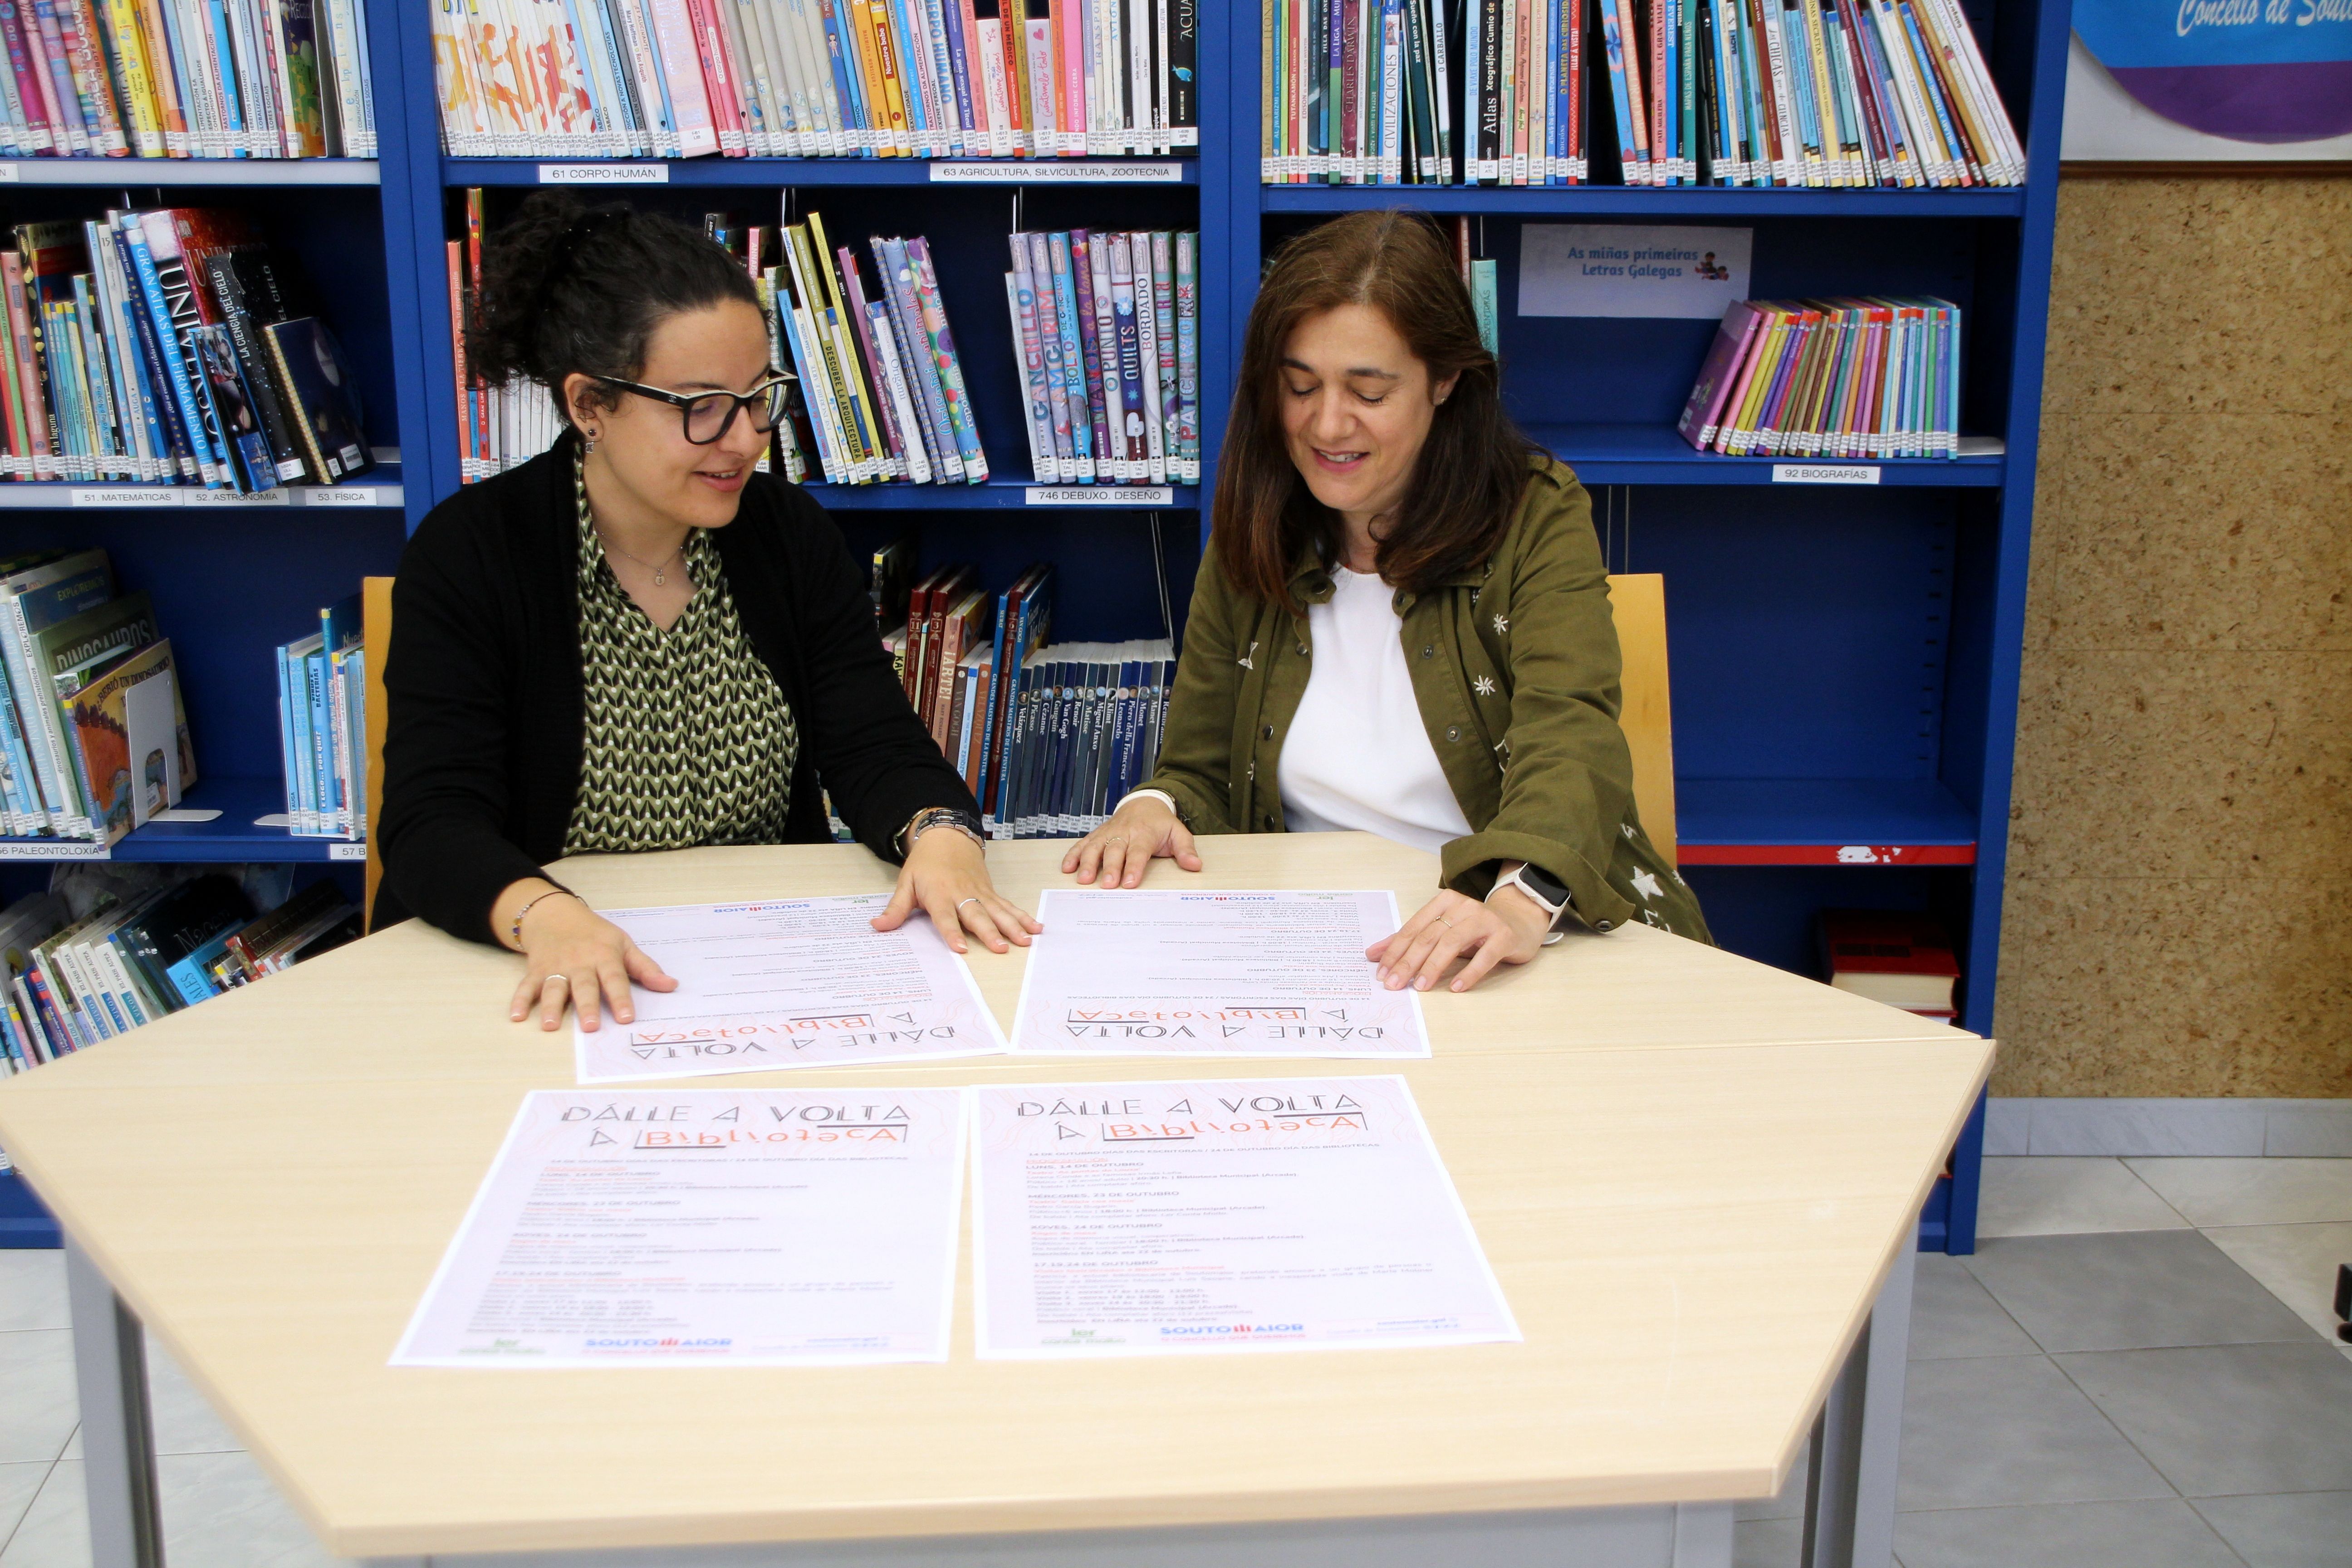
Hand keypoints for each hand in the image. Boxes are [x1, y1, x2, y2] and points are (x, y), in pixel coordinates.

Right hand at [507, 892, 677, 1031]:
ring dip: (551, 1006)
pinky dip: (520, 1000)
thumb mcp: (624, 945)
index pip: (615, 979)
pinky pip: (526, 986)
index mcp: (604, 957)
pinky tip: (517, 1016)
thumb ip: (645, 968)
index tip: (627, 1018)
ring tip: (550, 1025)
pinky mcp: (536, 970)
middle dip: (586, 1006)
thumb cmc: (595, 934)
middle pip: (584, 986)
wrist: (556, 915)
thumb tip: (671, 985)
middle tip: (590, 1027)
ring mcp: (556, 967)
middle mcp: (579, 963)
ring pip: (553, 987)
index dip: (621, 998)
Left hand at [872, 826, 1041, 953]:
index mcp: (939, 894)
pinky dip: (1022, 916)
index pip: (945, 917)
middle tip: (1002, 948)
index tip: (961, 949)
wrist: (947, 837)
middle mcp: (962, 894)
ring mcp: (980, 893)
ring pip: (998, 911)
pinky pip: (1008, 906)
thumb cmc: (925, 864)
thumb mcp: (906, 883)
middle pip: (977, 915)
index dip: (952, 933)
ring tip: (1026, 940)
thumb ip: (896, 908)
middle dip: (990, 932)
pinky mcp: (990, 892)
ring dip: (1013, 926)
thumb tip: (877, 926)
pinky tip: (1035, 928)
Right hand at [1061, 795, 1201, 887]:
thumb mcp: (1178, 833)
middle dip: (1110, 868)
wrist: (1144, 802)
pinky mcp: (1097, 835)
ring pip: (1095, 847)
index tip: (1129, 883)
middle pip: (1114, 850)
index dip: (1133, 867)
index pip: (1138, 852)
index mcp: (1144, 833)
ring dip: (1088, 863)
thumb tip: (1195, 866)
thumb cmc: (1160, 824)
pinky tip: (1067, 868)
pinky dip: (1074, 855)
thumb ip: (1185, 850)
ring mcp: (1108, 833)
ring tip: (1083, 879)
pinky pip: (1083, 844)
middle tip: (1106, 885)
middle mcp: (1123, 832)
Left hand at [1366, 886, 1551, 993]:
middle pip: (1429, 935)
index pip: (1413, 928)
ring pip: (1452, 942)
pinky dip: (1469, 972)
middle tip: (1394, 984)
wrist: (1519, 921)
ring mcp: (1485, 920)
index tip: (1381, 973)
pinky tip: (1455, 987)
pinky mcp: (1504, 936)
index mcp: (1444, 902)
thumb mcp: (1441, 930)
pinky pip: (1484, 955)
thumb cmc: (1475, 930)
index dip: (1394, 951)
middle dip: (1408, 962)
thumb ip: (1409, 941)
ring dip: (1433, 966)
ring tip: (1420, 987)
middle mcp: (1463, 906)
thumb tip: (1373, 954)